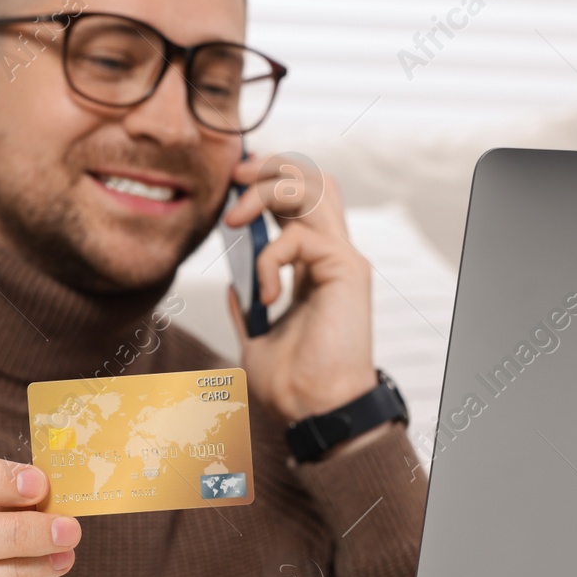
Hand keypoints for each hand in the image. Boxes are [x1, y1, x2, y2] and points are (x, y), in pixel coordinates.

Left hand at [222, 152, 377, 423]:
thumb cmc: (293, 384)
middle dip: (272, 165)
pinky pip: (298, 237)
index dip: (268, 180)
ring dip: (269, 189)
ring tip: (235, 216)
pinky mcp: (346, 269)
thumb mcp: (256, 335)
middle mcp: (333, 255)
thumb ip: (247, 303)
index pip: (298, 201)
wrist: (317, 412)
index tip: (231, 183)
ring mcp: (342, 259)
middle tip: (234, 175)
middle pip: (313, 178)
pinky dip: (268, 259)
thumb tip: (233, 282)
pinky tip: (265, 296)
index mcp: (314, 266)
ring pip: (315, 187)